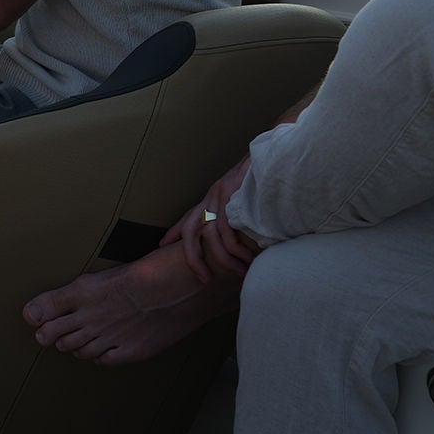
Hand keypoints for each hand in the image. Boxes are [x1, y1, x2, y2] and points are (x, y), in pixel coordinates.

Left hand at [161, 153, 257, 282]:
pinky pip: (227, 230)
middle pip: (190, 231)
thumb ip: (238, 211)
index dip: (174, 232)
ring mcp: (219, 197)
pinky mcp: (230, 197)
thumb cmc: (263, 178)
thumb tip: (243, 231)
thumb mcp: (245, 195)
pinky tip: (247, 258)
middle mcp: (211, 198)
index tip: (161, 245)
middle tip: (203, 277)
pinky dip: (235, 248)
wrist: (273, 155)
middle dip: (192, 257)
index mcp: (212, 197)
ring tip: (238, 271)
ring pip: (211, 237)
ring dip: (224, 259)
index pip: (188, 217)